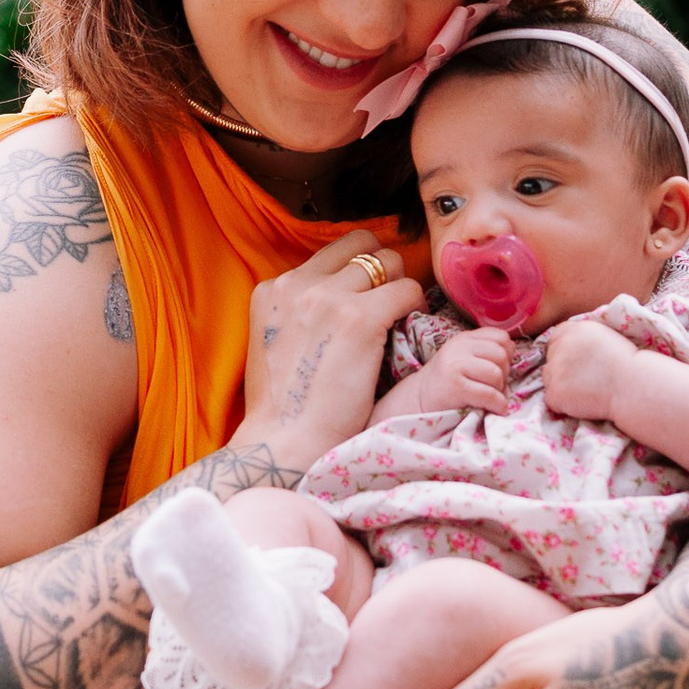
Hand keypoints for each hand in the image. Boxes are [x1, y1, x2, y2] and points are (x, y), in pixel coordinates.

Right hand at [235, 232, 424, 467]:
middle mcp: (297, 284)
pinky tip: (411, 326)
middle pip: (361, 245)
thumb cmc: (284, 408)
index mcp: (272, 289)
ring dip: (401, 285)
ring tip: (402, 315)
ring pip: (389, 262)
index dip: (357, 269)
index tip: (368, 292)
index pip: (331, 252)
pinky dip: (416, 304)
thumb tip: (334, 301)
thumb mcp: (274, 343)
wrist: (282, 442)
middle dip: (382, 267)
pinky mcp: (359, 318)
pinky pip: (407, 289)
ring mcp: (329, 298)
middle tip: (389, 299)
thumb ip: (297, 313)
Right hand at [414, 327, 511, 414]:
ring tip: (491, 397)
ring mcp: (456, 366)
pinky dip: (498, 404)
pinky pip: (489, 394)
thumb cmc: (447, 382)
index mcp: (465, 339)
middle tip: (495, 386)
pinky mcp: (455, 387)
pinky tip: (496, 409)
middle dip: (504, 373)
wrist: (418, 400)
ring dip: (500, 390)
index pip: (501, 336)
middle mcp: (459, 348)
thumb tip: (513, 355)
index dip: (507, 354)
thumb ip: (484, 352)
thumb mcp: (463, 358)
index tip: (499, 368)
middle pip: (501, 355)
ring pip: (496, 373)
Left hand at [541, 320, 641, 426]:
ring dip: (561, 385)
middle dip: (562, 368)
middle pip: (550, 358)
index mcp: (573, 329)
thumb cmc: (627, 363)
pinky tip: (584, 402)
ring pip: (548, 379)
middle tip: (585, 379)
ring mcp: (555, 370)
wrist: (632, 385)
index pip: (555, 338)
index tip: (579, 362)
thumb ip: (582, 338)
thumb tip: (570, 345)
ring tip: (585, 391)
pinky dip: (564, 404)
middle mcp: (560, 347)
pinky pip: (553, 400)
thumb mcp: (605, 336)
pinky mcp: (554, 393)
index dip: (565, 351)